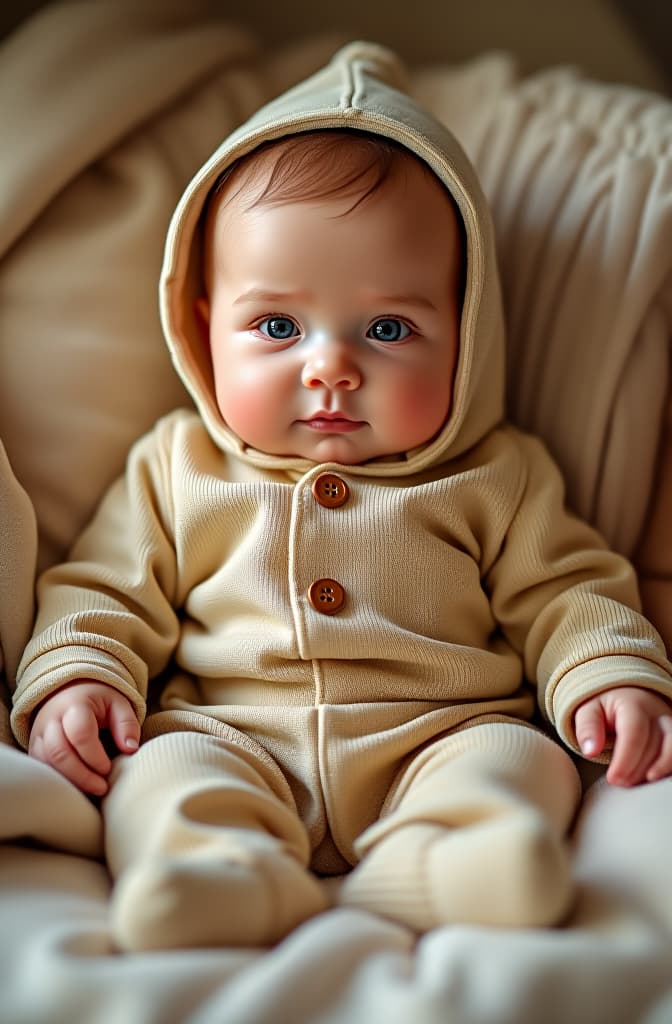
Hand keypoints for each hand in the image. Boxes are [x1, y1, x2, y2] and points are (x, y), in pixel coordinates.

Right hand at [28, 681, 139, 795]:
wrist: (68, 693)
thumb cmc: (97, 701)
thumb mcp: (117, 704)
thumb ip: (127, 724)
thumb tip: (130, 749)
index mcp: (75, 705)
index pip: (80, 734)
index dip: (95, 757)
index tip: (108, 769)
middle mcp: (51, 720)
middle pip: (59, 753)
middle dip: (82, 776)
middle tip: (102, 788)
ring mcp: (39, 734)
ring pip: (47, 764)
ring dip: (70, 781)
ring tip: (92, 790)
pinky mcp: (34, 748)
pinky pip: (41, 769)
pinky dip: (59, 781)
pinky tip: (78, 787)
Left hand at [573, 686, 671, 786]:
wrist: (626, 697)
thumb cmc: (606, 708)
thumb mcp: (589, 712)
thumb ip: (587, 729)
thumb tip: (590, 751)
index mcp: (633, 705)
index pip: (634, 733)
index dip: (625, 759)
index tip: (613, 778)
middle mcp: (657, 714)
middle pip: (654, 745)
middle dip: (636, 770)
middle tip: (619, 782)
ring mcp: (670, 726)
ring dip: (656, 771)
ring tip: (635, 782)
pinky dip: (666, 769)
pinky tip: (651, 779)